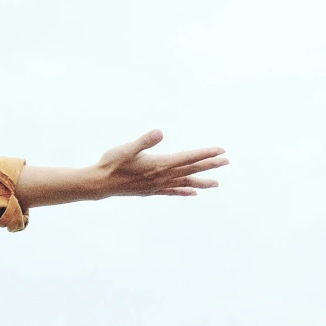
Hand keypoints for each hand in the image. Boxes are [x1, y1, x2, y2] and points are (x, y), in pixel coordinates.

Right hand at [87, 130, 226, 196]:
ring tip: (216, 183)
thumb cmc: (111, 163)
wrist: (99, 184)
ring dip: (201, 182)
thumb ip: (144, 141)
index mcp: (159, 165)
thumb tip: (159, 132)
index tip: (221, 151)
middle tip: (226, 162)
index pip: (187, 159)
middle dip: (209, 166)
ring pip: (184, 183)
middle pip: (190, 170)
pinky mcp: (151, 190)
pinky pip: (172, 191)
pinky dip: (184, 191)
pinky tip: (192, 193)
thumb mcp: (126, 149)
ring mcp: (157, 185)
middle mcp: (161, 177)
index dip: (205, 154)